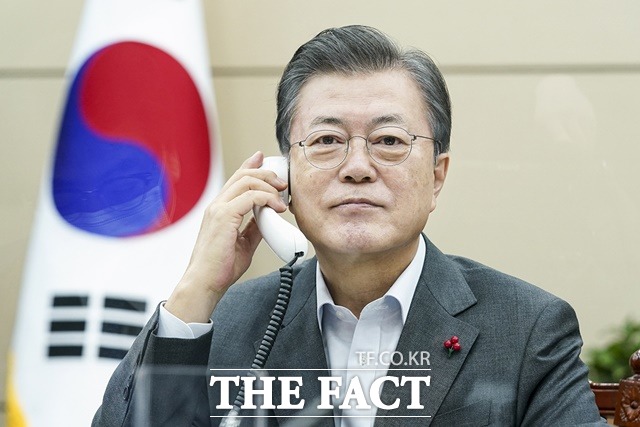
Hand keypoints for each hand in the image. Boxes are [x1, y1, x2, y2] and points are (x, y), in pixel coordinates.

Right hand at [165, 151, 287, 322]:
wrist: (205, 283)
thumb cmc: (219, 268)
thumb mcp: (244, 243)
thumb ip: (254, 228)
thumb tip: (268, 218)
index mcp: (219, 210)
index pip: (236, 179)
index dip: (250, 166)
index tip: (263, 160)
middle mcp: (217, 205)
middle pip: (244, 175)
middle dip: (266, 174)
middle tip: (282, 183)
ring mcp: (218, 209)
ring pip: (247, 181)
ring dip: (269, 186)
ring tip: (282, 198)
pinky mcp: (224, 217)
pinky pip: (250, 197)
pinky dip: (267, 198)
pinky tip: (277, 208)